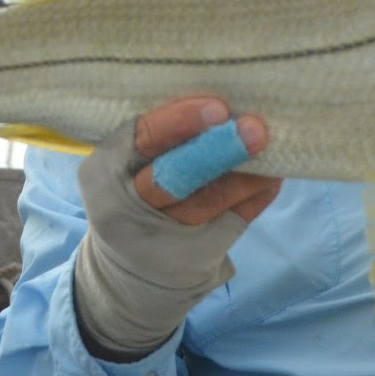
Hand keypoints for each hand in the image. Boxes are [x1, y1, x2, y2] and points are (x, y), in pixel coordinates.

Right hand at [73, 97, 280, 358]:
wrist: (128, 275)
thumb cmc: (131, 196)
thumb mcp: (121, 167)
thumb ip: (158, 137)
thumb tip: (218, 100)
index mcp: (102, 173)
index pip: (140, 140)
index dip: (180, 122)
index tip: (217, 107)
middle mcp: (126, 209)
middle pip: (175, 177)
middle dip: (218, 150)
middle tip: (255, 128)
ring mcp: (163, 239)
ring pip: (209, 200)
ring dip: (247, 173)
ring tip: (272, 147)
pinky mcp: (197, 259)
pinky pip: (234, 221)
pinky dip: (257, 195)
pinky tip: (272, 176)